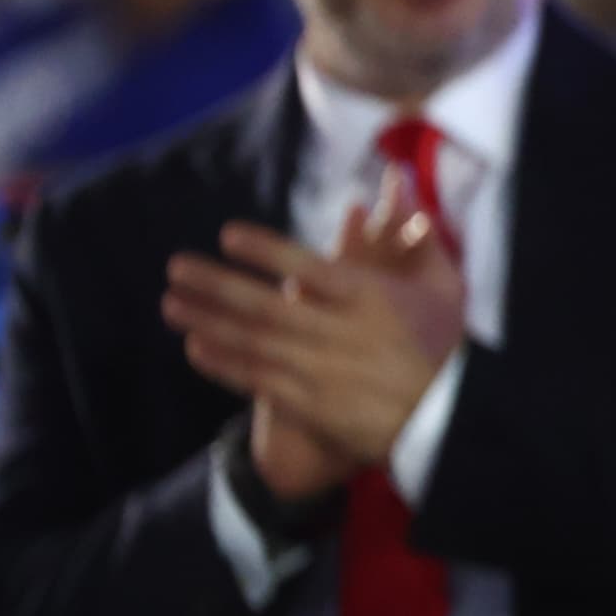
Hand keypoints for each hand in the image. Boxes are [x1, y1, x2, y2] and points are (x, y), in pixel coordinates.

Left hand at [162, 186, 470, 489]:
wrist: (444, 420)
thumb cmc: (444, 348)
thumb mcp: (444, 291)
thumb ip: (421, 243)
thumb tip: (407, 195)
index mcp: (371, 300)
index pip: (310, 269)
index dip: (266, 251)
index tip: (228, 235)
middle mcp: (340, 333)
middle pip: (267, 306)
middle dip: (217, 284)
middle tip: (177, 267)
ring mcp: (322, 372)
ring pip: (254, 342)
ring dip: (208, 321)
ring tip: (171, 304)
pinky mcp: (312, 406)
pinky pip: (258, 380)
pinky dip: (224, 365)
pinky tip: (195, 348)